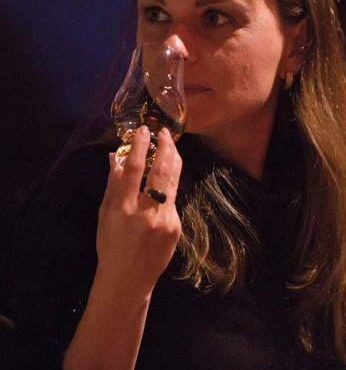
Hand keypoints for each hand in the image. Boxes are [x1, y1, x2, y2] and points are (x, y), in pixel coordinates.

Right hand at [96, 126, 182, 298]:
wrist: (129, 279)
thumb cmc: (111, 245)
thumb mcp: (104, 214)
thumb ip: (113, 184)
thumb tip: (116, 156)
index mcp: (123, 209)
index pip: (134, 170)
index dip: (140, 147)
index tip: (143, 130)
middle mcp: (147, 213)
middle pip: (161, 171)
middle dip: (165, 147)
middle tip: (164, 132)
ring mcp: (165, 220)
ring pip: (174, 181)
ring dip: (173, 159)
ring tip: (170, 144)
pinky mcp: (176, 226)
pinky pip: (174, 198)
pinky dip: (170, 184)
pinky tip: (167, 176)